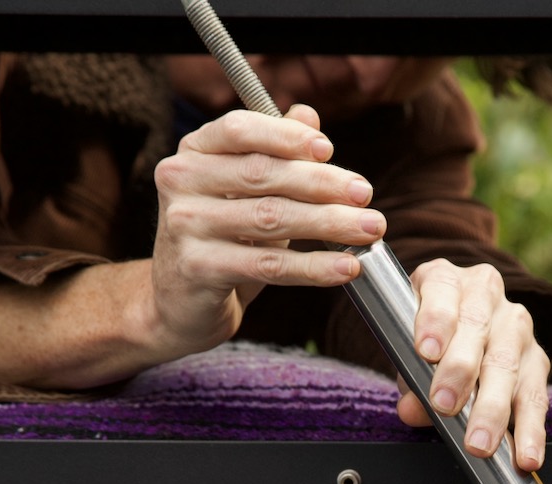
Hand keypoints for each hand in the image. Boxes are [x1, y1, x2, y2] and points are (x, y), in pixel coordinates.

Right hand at [149, 104, 385, 354]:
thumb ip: (275, 152)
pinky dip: (314, 267)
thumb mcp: (245, 192)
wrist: (181, 303)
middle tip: (365, 194)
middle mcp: (181, 181)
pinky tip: (346, 267)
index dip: (286, 136)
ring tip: (370, 228)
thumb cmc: (222, 239)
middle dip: (322, 183)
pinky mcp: (198, 269)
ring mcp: (185, 225)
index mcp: (193, 151)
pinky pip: (268, 265)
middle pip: (262, 174)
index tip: (328, 149)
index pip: (240, 129)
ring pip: (271, 218)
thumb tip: (309, 114)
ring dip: (329, 223)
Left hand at [396, 259, 550, 470]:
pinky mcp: (538, 359)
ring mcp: (516, 325)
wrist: (461, 328)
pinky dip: (530, 429)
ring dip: (493, 408)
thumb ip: (409, 378)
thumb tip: (412, 410)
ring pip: (507, 364)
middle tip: (445, 405)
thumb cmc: (428, 337)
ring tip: (480, 442)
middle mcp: (486, 294)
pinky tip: (524, 455)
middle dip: (460, 371)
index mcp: (446, 279)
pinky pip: (536, 395)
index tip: (426, 351)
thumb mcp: (408, 350)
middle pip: (476, 329)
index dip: (435, 320)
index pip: (442, 291)